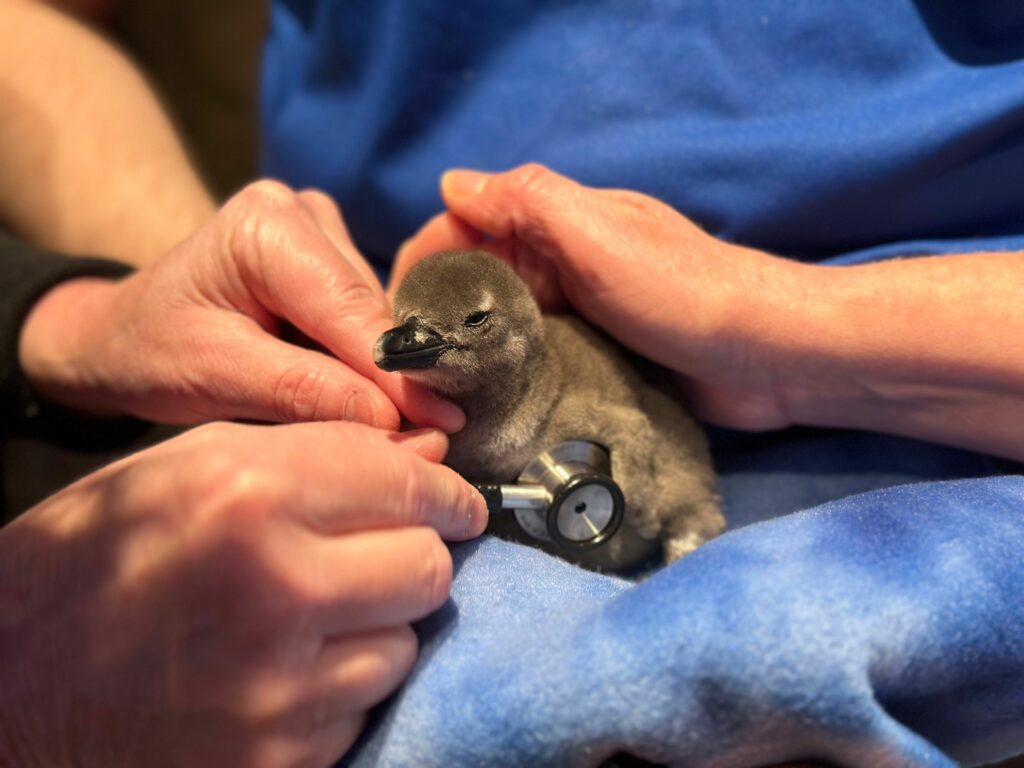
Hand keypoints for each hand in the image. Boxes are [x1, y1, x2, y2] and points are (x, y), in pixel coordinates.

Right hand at [0, 420, 486, 766]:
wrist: (9, 688)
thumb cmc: (91, 559)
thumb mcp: (186, 469)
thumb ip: (317, 452)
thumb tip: (426, 457)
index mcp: (249, 498)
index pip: (409, 485)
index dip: (445, 491)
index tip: (453, 500)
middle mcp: (275, 590)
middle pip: (426, 567)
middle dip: (414, 553)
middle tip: (378, 553)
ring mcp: (279, 690)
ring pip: (403, 644)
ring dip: (375, 626)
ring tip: (311, 616)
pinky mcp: (277, 760)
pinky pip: (359, 711)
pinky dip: (339, 688)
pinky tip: (282, 670)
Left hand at [18, 181, 463, 431]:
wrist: (125, 334)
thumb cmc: (153, 354)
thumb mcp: (217, 378)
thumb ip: (307, 391)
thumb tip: (400, 420)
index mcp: (265, 225)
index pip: (352, 308)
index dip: (398, 371)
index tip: (444, 423)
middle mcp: (302, 211)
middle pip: (371, 311)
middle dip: (390, 377)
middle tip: (416, 439)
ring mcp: (321, 228)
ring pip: (378, 316)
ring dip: (377, 371)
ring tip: (365, 418)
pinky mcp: (332, 254)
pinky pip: (368, 316)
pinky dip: (364, 359)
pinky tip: (350, 388)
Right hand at [393, 164, 809, 430]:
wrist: (769, 359)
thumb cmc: (682, 292)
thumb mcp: (600, 235)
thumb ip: (528, 203)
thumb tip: (450, 183)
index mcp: (557, 222)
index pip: (464, 228)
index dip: (422, 264)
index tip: (395, 318)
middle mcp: (561, 262)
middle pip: (475, 280)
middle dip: (437, 315)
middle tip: (411, 372)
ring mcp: (578, 311)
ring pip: (501, 324)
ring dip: (469, 352)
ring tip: (438, 398)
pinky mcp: (594, 356)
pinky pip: (533, 360)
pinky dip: (506, 377)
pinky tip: (486, 408)